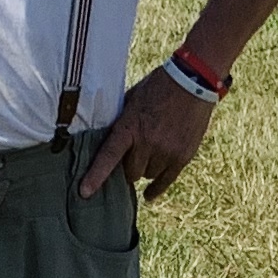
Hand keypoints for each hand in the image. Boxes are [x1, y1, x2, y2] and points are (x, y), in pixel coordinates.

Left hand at [77, 69, 219, 201]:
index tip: (84, 192)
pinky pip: (166, 181)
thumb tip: (106, 137)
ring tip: (150, 152)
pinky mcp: (183, 157)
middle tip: (132, 153)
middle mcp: (148, 143)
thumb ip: (121, 121)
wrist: (193, 81)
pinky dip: (156, 188)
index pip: (108, 156)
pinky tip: (148, 196)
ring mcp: (167, 152)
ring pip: (147, 175)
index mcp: (130, 127)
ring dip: (145, 168)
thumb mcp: (132, 99)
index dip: (95, 176)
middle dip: (128, 165)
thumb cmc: (157, 86)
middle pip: (130, 172)